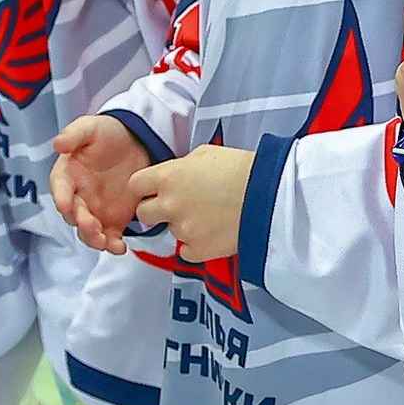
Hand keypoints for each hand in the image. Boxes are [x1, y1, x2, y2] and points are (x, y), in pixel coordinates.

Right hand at [51, 114, 153, 254]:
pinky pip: (109, 237)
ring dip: (93, 238)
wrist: (135, 142)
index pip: (60, 188)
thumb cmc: (107, 134)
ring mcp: (94, 210)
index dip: (61, 197)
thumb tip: (57, 143)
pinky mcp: (112, 220)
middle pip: (73, 215)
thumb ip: (74, 134)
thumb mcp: (90, 127)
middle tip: (91, 225)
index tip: (65, 204)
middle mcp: (77, 196)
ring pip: (88, 231)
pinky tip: (119, 247)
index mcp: (67, 175)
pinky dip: (112, 245)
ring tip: (105, 241)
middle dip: (81, 222)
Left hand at [131, 145, 255, 262]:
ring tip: (210, 215)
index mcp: (168, 176)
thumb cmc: (242, 170)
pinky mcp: (198, 250)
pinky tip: (214, 231)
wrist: (269, 195)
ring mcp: (183, 229)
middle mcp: (170, 204)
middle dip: (156, 210)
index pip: (135, 185)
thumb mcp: (206, 153)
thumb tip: (176, 175)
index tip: (152, 190)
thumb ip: (182, 166)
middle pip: (143, 213)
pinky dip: (197, 244)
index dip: (144, 188)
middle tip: (178, 206)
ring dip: (184, 225)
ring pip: (170, 230)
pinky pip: (187, 251)